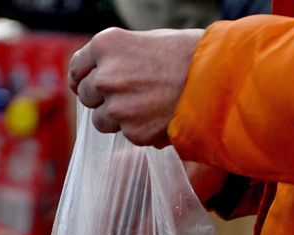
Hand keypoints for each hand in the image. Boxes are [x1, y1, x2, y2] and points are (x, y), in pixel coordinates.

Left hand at [68, 27, 203, 147]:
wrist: (217, 80)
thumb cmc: (187, 55)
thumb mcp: (145, 41)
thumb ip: (117, 58)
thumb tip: (97, 77)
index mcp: (106, 45)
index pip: (76, 67)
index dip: (83, 77)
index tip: (88, 85)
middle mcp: (105, 76)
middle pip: (87, 95)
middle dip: (103, 97)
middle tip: (129, 94)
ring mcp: (117, 106)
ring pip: (101, 120)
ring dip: (117, 118)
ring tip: (147, 106)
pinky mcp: (132, 131)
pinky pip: (126, 134)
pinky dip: (139, 130)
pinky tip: (160, 116)